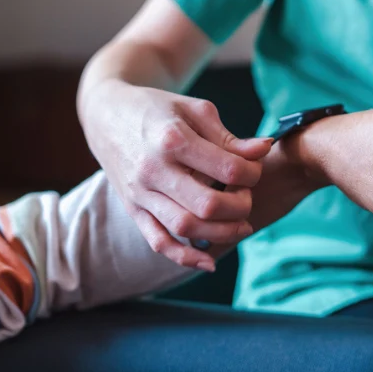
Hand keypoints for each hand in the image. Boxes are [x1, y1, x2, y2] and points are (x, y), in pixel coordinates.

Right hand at [80, 79, 272, 269]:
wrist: (107, 115)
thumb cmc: (157, 109)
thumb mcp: (194, 111)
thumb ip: (229, 137)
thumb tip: (264, 149)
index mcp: (173, 139)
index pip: (226, 168)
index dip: (252, 173)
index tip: (255, 169)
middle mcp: (153, 170)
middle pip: (207, 204)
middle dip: (240, 206)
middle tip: (247, 197)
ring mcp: (140, 193)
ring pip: (185, 227)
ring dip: (221, 233)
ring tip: (242, 226)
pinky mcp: (133, 209)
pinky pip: (158, 242)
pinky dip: (185, 257)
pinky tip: (210, 262)